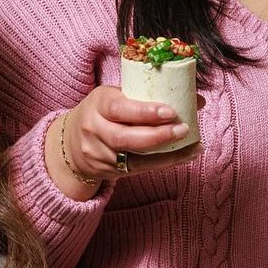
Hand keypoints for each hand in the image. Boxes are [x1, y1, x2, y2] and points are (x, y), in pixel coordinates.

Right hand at [49, 86, 201, 190]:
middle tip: (184, 129)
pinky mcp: (109, 171)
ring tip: (191, 147)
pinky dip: (165, 163)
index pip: (119, 108)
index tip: (170, 111)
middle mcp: (95, 129)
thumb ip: (149, 96)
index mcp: (98, 103)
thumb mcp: (117, 96)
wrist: (71, 142)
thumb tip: (196, 99)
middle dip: (158, 135)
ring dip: (167, 154)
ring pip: (134, 158)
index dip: (145, 112)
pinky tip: (185, 157)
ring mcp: (100, 154)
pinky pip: (140, 169)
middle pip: (125, 137)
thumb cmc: (103, 112)